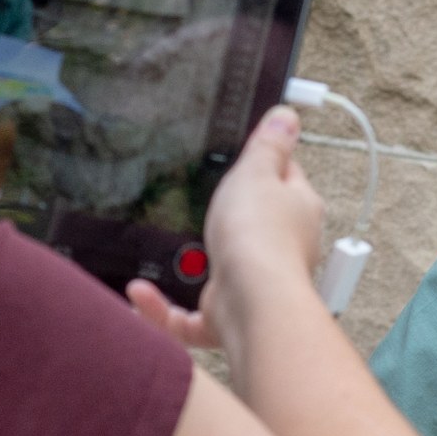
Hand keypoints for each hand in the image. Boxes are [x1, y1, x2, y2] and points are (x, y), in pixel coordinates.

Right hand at [129, 106, 323, 351]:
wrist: (252, 301)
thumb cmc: (259, 235)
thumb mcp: (257, 171)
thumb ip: (269, 145)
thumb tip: (288, 116)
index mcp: (298, 210)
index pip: (288, 178)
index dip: (268, 164)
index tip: (247, 155)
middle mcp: (283, 250)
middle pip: (258, 225)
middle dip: (230, 218)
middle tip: (198, 201)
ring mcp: (254, 285)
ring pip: (223, 273)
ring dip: (193, 264)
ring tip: (165, 249)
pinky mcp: (226, 317)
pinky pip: (189, 318)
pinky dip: (162, 309)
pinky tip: (138, 294)